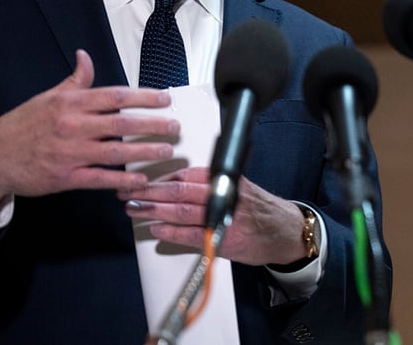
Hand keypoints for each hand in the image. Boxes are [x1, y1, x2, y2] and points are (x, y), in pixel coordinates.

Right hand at [0, 49, 179, 216]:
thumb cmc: (22, 125)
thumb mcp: (48, 96)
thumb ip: (74, 80)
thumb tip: (86, 57)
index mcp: (70, 103)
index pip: (115, 96)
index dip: (143, 97)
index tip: (165, 99)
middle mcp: (73, 126)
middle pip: (122, 124)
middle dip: (153, 125)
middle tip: (175, 126)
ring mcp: (70, 153)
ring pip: (116, 152)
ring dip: (145, 152)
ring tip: (166, 151)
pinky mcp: (65, 177)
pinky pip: (101, 179)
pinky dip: (123, 180)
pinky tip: (141, 180)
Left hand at [120, 167, 308, 265]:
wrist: (284, 232)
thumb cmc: (260, 210)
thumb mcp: (239, 186)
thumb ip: (212, 184)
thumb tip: (176, 184)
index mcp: (226, 179)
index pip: (187, 173)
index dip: (161, 176)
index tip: (143, 178)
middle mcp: (224, 194)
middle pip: (178, 190)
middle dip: (149, 191)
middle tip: (128, 191)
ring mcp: (223, 217)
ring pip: (180, 211)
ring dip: (153, 210)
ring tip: (134, 208)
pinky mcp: (222, 239)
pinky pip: (189, 235)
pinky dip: (169, 232)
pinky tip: (155, 229)